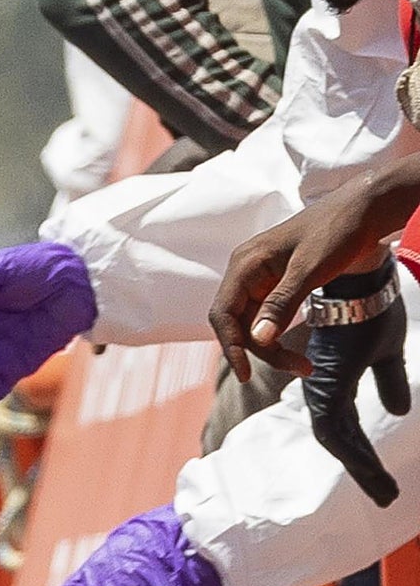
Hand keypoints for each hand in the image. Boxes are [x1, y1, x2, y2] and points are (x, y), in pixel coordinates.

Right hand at [208, 183, 386, 383]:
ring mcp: (260, 280)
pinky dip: (280, 337)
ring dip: (273, 348)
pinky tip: (296, 349)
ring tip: (304, 366)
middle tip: (299, 369)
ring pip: (253, 325)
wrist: (363, 210)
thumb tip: (258, 339)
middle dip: (262, 351)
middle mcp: (246, 273)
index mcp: (245, 265)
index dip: (231, 346)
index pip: (223, 314)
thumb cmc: (336, 230)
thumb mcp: (310, 269)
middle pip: (238, 324)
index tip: (246, 374)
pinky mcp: (276, 285)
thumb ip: (282, 303)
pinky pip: (267, 318)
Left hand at [301, 262, 408, 507]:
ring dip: (362, 467)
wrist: (363, 284)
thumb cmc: (370, 313)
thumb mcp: (388, 354)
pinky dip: (353, 451)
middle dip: (365, 470)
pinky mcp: (325, 385)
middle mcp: (325, 391)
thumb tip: (397, 409)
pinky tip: (370, 469)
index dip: (363, 456)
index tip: (383, 481)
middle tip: (386, 496)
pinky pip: (335, 428)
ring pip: (339, 441)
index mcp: (336, 387)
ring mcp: (323, 389)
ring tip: (385, 493)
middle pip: (342, 442)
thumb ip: (389, 382)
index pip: (347, 430)